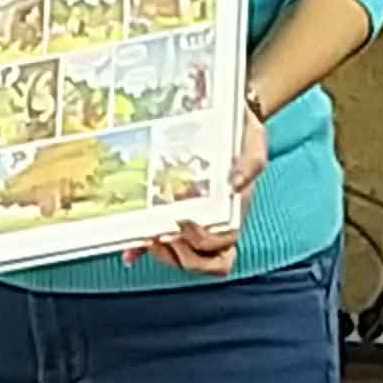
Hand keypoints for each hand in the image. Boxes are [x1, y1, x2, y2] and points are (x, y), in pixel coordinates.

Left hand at [135, 107, 269, 277]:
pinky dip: (145, 252)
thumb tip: (235, 185)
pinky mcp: (176, 217)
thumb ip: (250, 163)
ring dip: (165, 256)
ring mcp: (197, 223)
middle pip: (204, 263)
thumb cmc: (243, 135)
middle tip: (159, 237)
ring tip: (147, 239)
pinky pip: (163, 243)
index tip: (183, 221)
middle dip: (181, 257)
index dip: (202, 242)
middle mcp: (217, 224)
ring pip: (185, 260)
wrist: (231, 119)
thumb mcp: (253, 143)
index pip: (224, 246)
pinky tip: (129, 252)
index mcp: (234, 212)